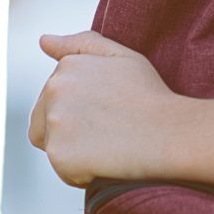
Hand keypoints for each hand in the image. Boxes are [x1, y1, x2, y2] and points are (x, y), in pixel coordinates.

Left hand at [28, 31, 179, 186]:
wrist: (169, 133)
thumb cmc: (150, 96)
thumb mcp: (121, 57)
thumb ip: (81, 44)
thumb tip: (43, 40)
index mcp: (66, 68)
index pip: (52, 98)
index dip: (81, 111)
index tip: (108, 113)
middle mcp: (54, 90)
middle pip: (44, 122)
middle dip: (70, 130)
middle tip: (109, 132)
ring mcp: (55, 122)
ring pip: (53, 146)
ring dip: (75, 151)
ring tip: (108, 147)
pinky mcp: (59, 154)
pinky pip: (64, 169)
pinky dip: (82, 173)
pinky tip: (108, 162)